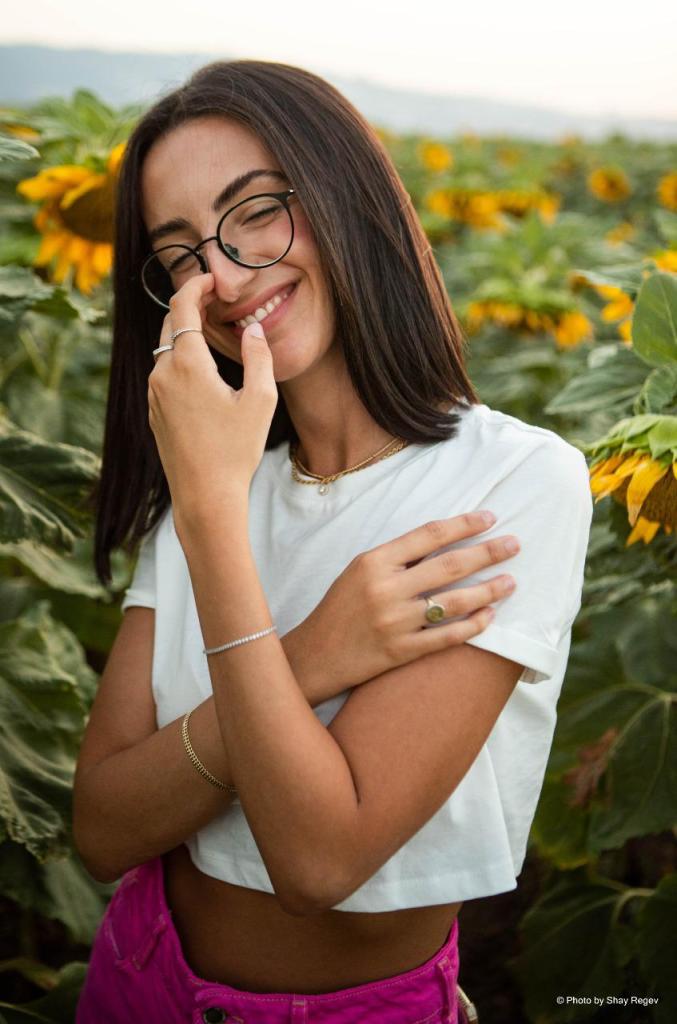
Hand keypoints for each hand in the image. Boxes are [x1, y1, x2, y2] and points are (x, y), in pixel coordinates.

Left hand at [147, 274, 277, 510]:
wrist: (204, 496)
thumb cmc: (235, 451)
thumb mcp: (260, 401)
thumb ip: (259, 357)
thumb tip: (252, 329)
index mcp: (187, 364)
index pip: (181, 306)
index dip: (196, 286)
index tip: (213, 280)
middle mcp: (163, 374)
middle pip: (168, 325)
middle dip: (190, 308)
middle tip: (216, 302)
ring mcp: (155, 395)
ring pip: (164, 351)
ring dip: (184, 337)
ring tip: (211, 335)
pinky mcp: (155, 413)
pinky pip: (164, 375)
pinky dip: (179, 362)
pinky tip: (202, 374)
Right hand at [296, 512, 519, 693]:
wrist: (316, 655)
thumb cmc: (341, 607)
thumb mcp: (359, 570)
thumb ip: (398, 557)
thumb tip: (446, 541)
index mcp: (373, 561)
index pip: (429, 535)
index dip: (464, 524)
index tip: (490, 518)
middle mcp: (385, 589)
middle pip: (449, 565)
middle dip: (487, 552)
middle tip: (515, 544)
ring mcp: (394, 622)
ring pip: (454, 602)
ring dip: (488, 590)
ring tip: (511, 582)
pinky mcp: (401, 651)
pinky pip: (447, 637)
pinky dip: (473, 626)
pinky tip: (490, 617)